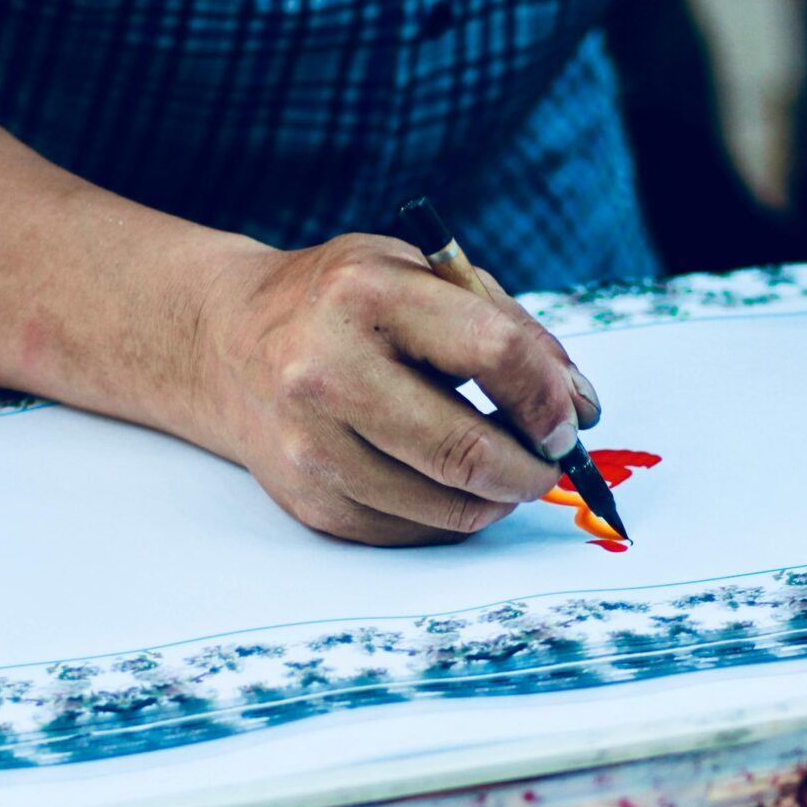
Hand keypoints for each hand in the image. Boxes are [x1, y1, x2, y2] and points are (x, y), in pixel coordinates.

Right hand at [192, 234, 601, 545]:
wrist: (227, 342)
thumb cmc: (344, 303)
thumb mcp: (420, 275)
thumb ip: (509, 328)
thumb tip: (580, 410)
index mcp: (367, 295)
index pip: (493, 352)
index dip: (548, 395)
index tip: (570, 419)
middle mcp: (327, 372)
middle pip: (467, 449)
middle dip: (533, 469)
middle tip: (550, 464)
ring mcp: (312, 444)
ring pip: (446, 506)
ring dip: (496, 499)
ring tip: (502, 471)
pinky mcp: (308, 499)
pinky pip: (411, 530)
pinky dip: (448, 514)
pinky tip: (445, 482)